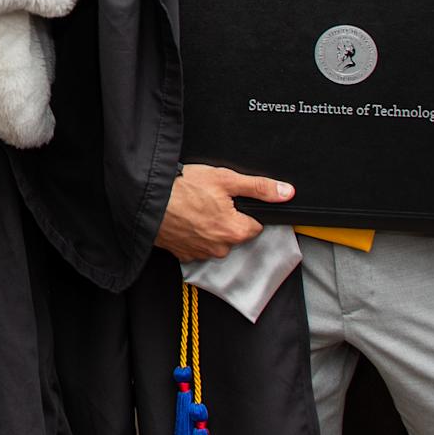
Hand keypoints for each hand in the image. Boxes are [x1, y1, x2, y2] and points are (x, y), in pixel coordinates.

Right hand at [152, 163, 293, 261]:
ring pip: (216, 241)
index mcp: (235, 231)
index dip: (246, 210)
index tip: (231, 200)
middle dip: (227, 219)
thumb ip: (259, 187)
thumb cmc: (183, 187)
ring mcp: (200, 253)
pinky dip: (194, 234)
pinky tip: (185, 219)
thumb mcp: (225, 179)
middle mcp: (220, 248)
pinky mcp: (183, 255)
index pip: (255, 225)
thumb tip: (286, 192)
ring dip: (210, 227)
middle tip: (210, 200)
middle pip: (235, 234)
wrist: (146, 199)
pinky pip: (197, 245)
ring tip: (194, 208)